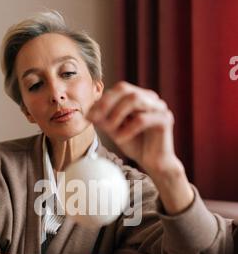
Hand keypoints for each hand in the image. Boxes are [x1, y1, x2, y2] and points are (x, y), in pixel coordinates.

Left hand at [87, 81, 193, 214]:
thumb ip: (105, 120)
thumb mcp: (115, 131)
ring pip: (134, 99)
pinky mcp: (165, 120)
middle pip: (125, 89)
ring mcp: (159, 107)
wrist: (155, 164)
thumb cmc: (136, 146)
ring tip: (110, 130)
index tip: (88, 115)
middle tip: (95, 118)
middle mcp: (151, 98)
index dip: (101, 101)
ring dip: (117, 114)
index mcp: (140, 97)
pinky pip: (142, 119)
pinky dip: (128, 129)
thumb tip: (89, 112)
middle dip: (107, 103)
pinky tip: (120, 139)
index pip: (118, 90)